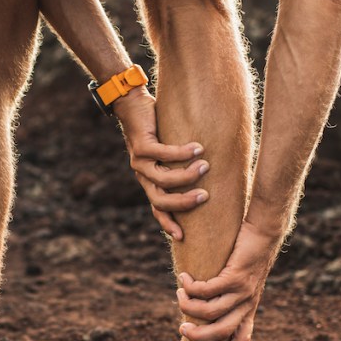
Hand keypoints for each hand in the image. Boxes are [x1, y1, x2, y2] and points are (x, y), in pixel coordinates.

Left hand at [112, 87, 208, 240]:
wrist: (131, 103)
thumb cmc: (155, 128)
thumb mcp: (167, 152)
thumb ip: (180, 165)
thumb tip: (209, 173)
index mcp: (148, 181)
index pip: (157, 209)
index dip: (167, 223)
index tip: (181, 237)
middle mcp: (142, 175)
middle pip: (160, 200)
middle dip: (183, 202)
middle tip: (205, 197)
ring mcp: (139, 161)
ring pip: (163, 179)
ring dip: (186, 175)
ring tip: (205, 166)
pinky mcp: (141, 145)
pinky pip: (164, 154)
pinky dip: (182, 153)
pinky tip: (198, 148)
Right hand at [176, 225, 282, 340]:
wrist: (264, 233)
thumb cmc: (248, 255)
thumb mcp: (242, 280)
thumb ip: (227, 295)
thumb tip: (203, 304)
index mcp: (249, 308)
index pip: (242, 338)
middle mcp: (247, 303)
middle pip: (221, 331)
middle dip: (199, 336)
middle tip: (182, 329)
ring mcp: (242, 291)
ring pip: (211, 311)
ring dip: (189, 306)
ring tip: (179, 295)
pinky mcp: (235, 276)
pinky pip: (207, 290)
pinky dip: (191, 287)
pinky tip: (184, 279)